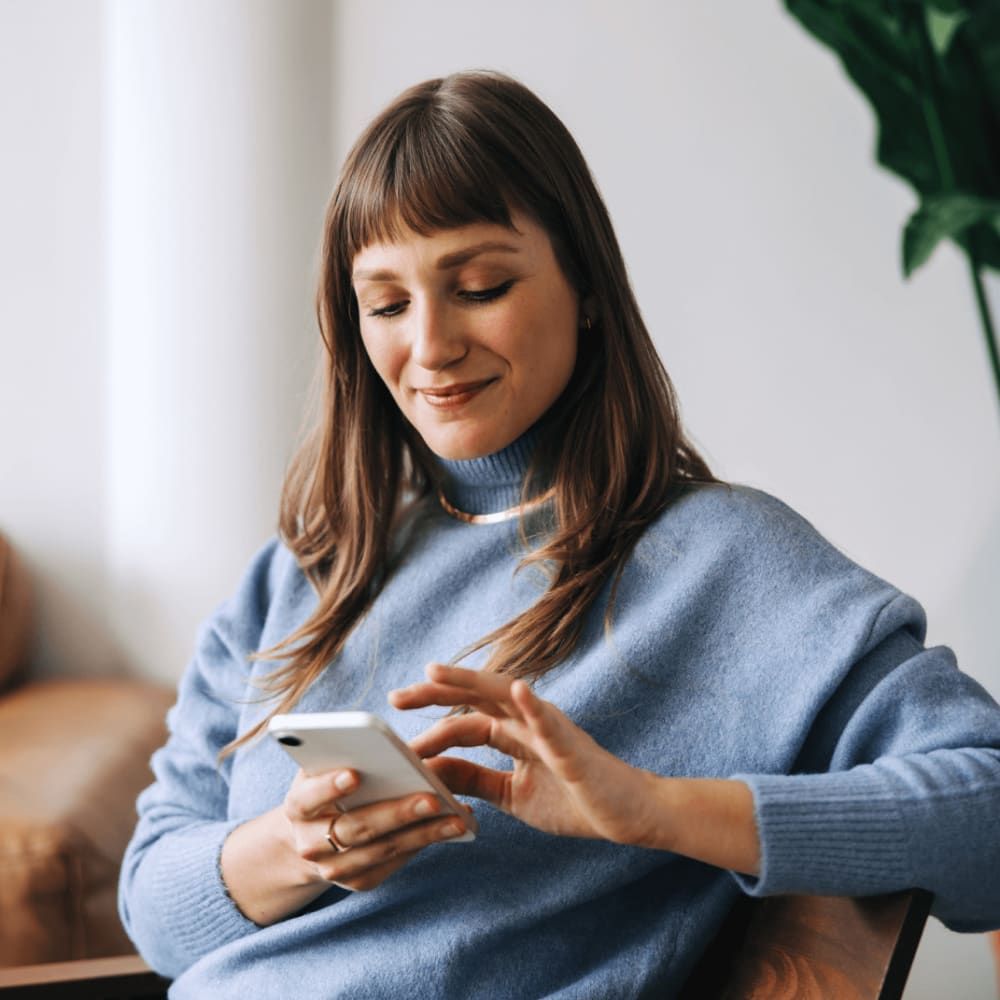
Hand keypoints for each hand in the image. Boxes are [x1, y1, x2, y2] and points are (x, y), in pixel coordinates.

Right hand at [221, 765, 469, 924]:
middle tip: (432, 798)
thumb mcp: (325, 766)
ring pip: (382, 850)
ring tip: (456, 817)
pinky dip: (422, 845)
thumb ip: (344, 755)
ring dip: (423, 834)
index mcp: (298, 806)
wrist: (313, 833)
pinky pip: (393, 864)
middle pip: (356, 828)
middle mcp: (310, 843)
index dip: (328, 787)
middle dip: (397, 813)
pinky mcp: (359, 881)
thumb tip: (391, 746)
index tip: (354, 774)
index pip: (308, 798)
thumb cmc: (327, 784)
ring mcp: (334, 868)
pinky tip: (449, 829)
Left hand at [389, 663, 661, 845]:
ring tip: (436, 672)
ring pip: (505, 696)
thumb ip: (475, 779)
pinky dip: (533, 705)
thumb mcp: (512, 794)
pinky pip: (551, 723)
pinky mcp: (572, 747)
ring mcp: (550, 728)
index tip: (393, 729)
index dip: (430, 724)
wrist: (626, 816)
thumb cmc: (574, 799)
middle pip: (475, 697)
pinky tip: (518, 690)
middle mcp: (527, 720)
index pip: (463, 719)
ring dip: (470, 682)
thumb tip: (431, 772)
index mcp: (512, 732)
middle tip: (395, 697)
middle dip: (435, 693)